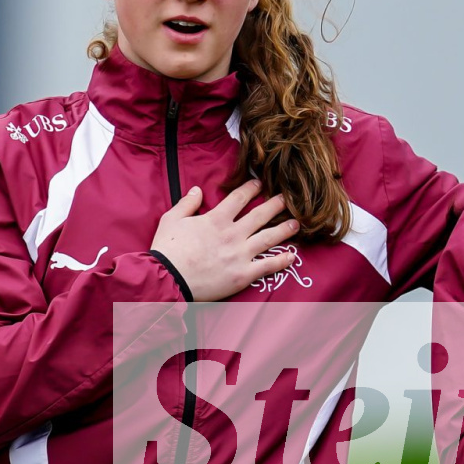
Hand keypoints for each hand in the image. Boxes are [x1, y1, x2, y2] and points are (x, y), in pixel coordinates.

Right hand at [149, 180, 298, 300]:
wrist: (168, 279)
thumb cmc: (167, 250)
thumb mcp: (171, 220)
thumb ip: (187, 203)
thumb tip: (198, 189)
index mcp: (216, 219)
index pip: (239, 198)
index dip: (251, 188)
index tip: (260, 183)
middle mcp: (233, 234)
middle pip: (260, 215)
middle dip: (276, 205)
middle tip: (287, 198)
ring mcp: (240, 254)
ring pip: (269, 238)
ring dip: (284, 229)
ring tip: (296, 223)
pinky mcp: (243, 274)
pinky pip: (268, 266)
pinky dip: (282, 261)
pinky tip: (292, 256)